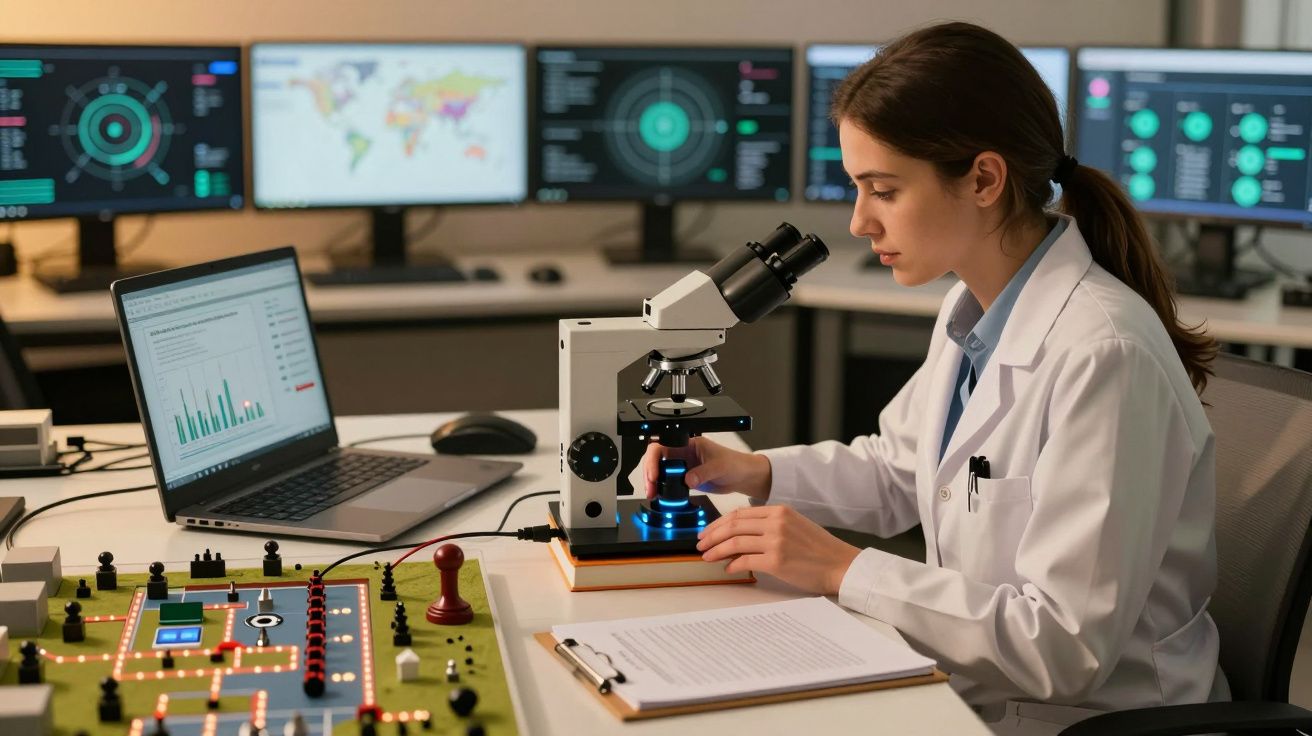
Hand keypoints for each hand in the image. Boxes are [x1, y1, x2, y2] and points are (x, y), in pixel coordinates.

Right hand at [640, 436, 771, 501]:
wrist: (743, 477)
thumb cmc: (735, 464)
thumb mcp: (719, 467)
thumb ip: (703, 473)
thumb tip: (687, 480)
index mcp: (688, 444)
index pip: (662, 445)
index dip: (654, 459)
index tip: (655, 475)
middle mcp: (683, 453)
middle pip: (656, 458)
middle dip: (649, 472)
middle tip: (650, 488)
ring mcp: (683, 465)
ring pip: (659, 470)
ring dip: (653, 482)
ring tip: (652, 494)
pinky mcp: (685, 478)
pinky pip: (668, 481)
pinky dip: (661, 489)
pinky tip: (661, 496)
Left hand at [696, 505, 860, 594]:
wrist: (840, 565)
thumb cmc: (819, 550)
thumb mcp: (794, 526)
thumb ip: (770, 525)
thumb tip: (740, 535)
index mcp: (779, 511)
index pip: (740, 514)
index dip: (719, 523)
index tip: (708, 532)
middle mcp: (776, 522)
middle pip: (733, 525)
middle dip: (712, 535)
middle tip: (700, 544)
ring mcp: (776, 541)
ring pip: (735, 542)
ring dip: (716, 550)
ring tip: (707, 557)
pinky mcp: (777, 561)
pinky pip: (745, 561)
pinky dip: (732, 565)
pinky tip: (727, 569)